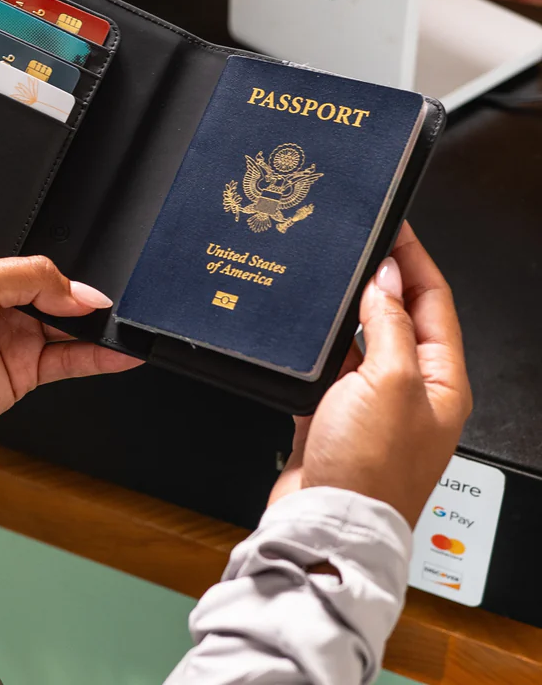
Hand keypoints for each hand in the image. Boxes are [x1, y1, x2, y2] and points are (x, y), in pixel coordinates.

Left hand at [0, 256, 141, 450]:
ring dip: (99, 330)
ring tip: (126, 328)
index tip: (90, 290)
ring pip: (69, 331)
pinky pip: (68, 363)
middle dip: (86, 302)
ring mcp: (12, 341)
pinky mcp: (20, 376)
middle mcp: (0, 306)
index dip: (67, 278)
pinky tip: (122, 353)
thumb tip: (76, 291)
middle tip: (109, 309)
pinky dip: (98, 359)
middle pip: (59, 298)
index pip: (40, 268)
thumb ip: (25, 278)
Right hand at [268, 224, 471, 527]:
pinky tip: (303, 327)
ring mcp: (371, 400)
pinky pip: (329, 364)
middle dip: (379, 278)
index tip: (395, 226)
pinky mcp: (334, 412)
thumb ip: (389, 324)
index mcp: (441, 380)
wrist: (327, 519)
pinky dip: (318, 342)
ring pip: (361, 336)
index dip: (414, 260)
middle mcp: (410, 388)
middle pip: (399, 315)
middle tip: (356, 244)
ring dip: (347, 309)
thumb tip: (386, 279)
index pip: (434, 302)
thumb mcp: (389, 380)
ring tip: (328, 277)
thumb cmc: (370, 467)